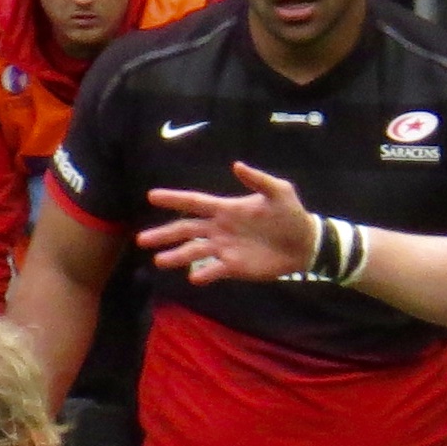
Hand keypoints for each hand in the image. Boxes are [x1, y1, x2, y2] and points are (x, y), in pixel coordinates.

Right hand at [138, 160, 315, 281]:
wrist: (305, 244)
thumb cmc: (291, 214)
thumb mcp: (279, 192)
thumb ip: (259, 180)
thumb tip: (237, 166)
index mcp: (226, 208)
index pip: (195, 203)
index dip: (174, 199)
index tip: (152, 196)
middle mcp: (220, 228)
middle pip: (186, 230)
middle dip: (164, 234)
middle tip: (141, 239)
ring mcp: (225, 248)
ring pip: (194, 251)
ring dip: (177, 256)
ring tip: (159, 261)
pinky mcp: (234, 267)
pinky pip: (214, 271)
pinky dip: (204, 275)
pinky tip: (193, 279)